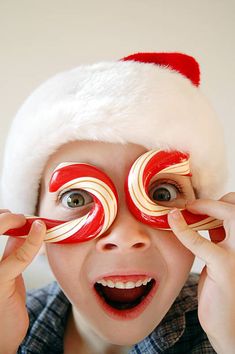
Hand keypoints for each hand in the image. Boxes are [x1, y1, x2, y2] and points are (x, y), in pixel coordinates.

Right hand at [0, 210, 45, 353]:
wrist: (2, 338)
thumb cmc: (3, 306)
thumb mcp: (6, 273)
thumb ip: (10, 252)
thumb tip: (20, 231)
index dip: (1, 219)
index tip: (13, 215)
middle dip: (4, 218)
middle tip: (20, 217)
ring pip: (1, 234)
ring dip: (17, 224)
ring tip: (33, 223)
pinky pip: (18, 257)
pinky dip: (32, 242)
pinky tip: (40, 231)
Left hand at [168, 193, 234, 353]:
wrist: (228, 324)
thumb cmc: (222, 289)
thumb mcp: (220, 257)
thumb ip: (218, 238)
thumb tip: (204, 218)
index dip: (219, 202)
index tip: (197, 205)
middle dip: (216, 201)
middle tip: (192, 205)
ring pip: (230, 216)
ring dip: (205, 207)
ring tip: (184, 209)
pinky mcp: (225, 266)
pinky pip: (200, 241)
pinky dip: (184, 230)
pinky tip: (173, 222)